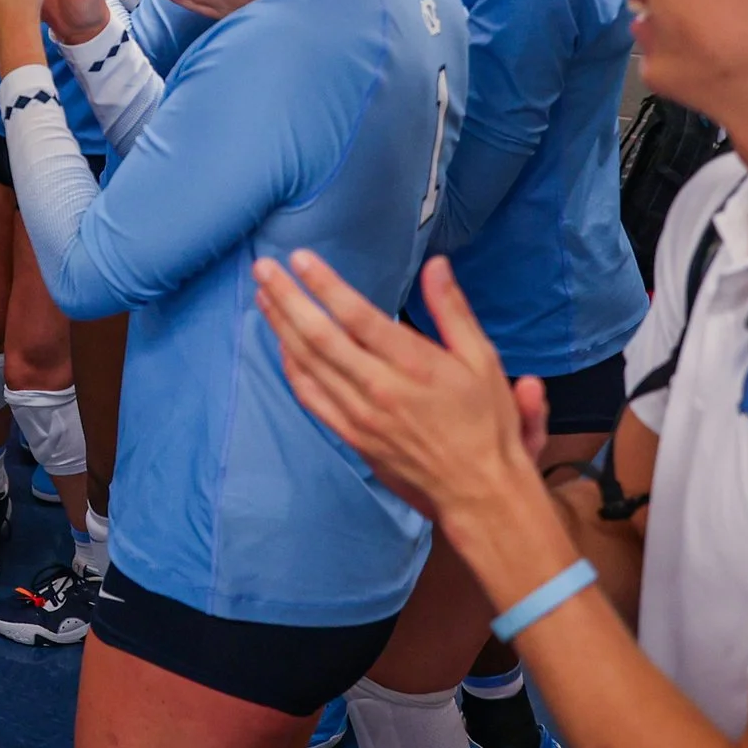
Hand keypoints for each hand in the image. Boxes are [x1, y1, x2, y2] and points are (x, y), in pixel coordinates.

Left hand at [254, 251, 545, 527]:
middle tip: (263, 268)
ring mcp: (359, 414)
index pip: (357, 316)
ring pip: (307, 364)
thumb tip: (436, 266)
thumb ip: (453, 311)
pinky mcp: (350, 434)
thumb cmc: (484, 421)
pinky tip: (282, 345)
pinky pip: (310, 397)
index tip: (300, 258)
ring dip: (281, 327)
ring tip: (263, 296)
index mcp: (413, 365)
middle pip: (319, 336)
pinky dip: (290, 368)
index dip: (325, 285)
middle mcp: (379, 388)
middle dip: (287, 298)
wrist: (477, 489)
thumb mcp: (482, 360)